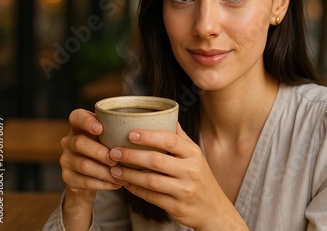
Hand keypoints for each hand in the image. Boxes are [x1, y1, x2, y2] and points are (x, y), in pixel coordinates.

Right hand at [61, 109, 124, 192]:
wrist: (90, 178)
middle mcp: (69, 141)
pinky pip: (84, 181)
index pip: (76, 117)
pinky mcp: (68, 178)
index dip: (86, 121)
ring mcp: (66, 160)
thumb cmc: (108, 150)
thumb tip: (148, 131)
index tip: (100, 129)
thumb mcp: (111, 139)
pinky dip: (103, 183)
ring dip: (105, 171)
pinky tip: (117, 184)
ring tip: (122, 175)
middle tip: (117, 160)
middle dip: (100, 152)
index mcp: (80, 127)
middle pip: (79, 143)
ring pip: (83, 164)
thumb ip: (120, 132)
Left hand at [108, 124, 248, 229]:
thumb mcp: (196, 156)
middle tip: (113, 152)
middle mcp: (190, 170)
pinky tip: (125, 184)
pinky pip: (151, 197)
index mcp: (193, 153)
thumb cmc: (201, 178)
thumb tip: (167, 116)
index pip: (170, 140)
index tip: (130, 133)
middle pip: (156, 160)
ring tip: (114, 169)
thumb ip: (180, 138)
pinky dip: (135, 189)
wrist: (213, 209)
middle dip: (131, 155)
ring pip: (150, 180)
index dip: (149, 136)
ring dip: (129, 174)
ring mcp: (184, 190)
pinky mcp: (176, 206)